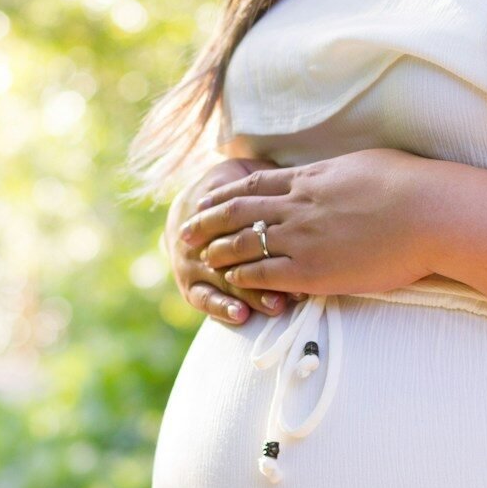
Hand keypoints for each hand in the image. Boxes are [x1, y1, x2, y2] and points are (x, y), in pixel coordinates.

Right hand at [163, 156, 292, 323]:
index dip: (269, 231)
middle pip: (235, 253)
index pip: (241, 219)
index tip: (301, 245)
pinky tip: (242, 315)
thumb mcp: (242, 171)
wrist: (185, 210)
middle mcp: (201, 236)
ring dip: (251, 293)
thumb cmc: (230, 190)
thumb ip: (262, 175)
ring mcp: (191, 262)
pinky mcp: (190, 286)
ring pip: (224, 279)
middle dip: (266, 268)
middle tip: (298, 283)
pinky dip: (222, 307)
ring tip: (275, 305)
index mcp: (218, 207)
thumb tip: (293, 172)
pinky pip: (204, 299)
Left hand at [176, 148, 443, 296]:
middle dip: (207, 222)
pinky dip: (244, 276)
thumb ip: (341, 174)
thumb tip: (338, 173)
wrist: (430, 213)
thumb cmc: (412, 186)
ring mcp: (302, 238)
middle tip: (186, 232)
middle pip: (237, 211)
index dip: (225, 194)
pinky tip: (232, 281)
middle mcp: (298, 205)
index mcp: (310, 177)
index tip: (207, 199)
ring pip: (244, 243)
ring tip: (202, 259)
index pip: (254, 185)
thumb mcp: (367, 164)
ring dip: (219, 251)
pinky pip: (265, 274)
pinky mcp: (313, 270)